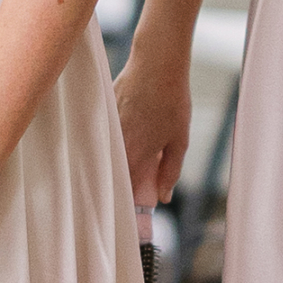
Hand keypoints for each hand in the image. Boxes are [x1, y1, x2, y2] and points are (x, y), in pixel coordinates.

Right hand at [115, 30, 192, 212]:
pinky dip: (108, 146)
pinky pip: (103, 138)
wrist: (156, 62)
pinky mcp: (103, 113)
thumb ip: (170, 171)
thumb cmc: (172, 100)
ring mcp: (107, 128)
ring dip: (111, 167)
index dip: (126, 207)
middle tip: (122, 197)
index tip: (127, 220)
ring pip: (106, 157)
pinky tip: (117, 142)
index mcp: (136, 154)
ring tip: (115, 173)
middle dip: (116, 189)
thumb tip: (163, 197)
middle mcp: (116, 144)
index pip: (125, 191)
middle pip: (111, 176)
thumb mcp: (179, 139)